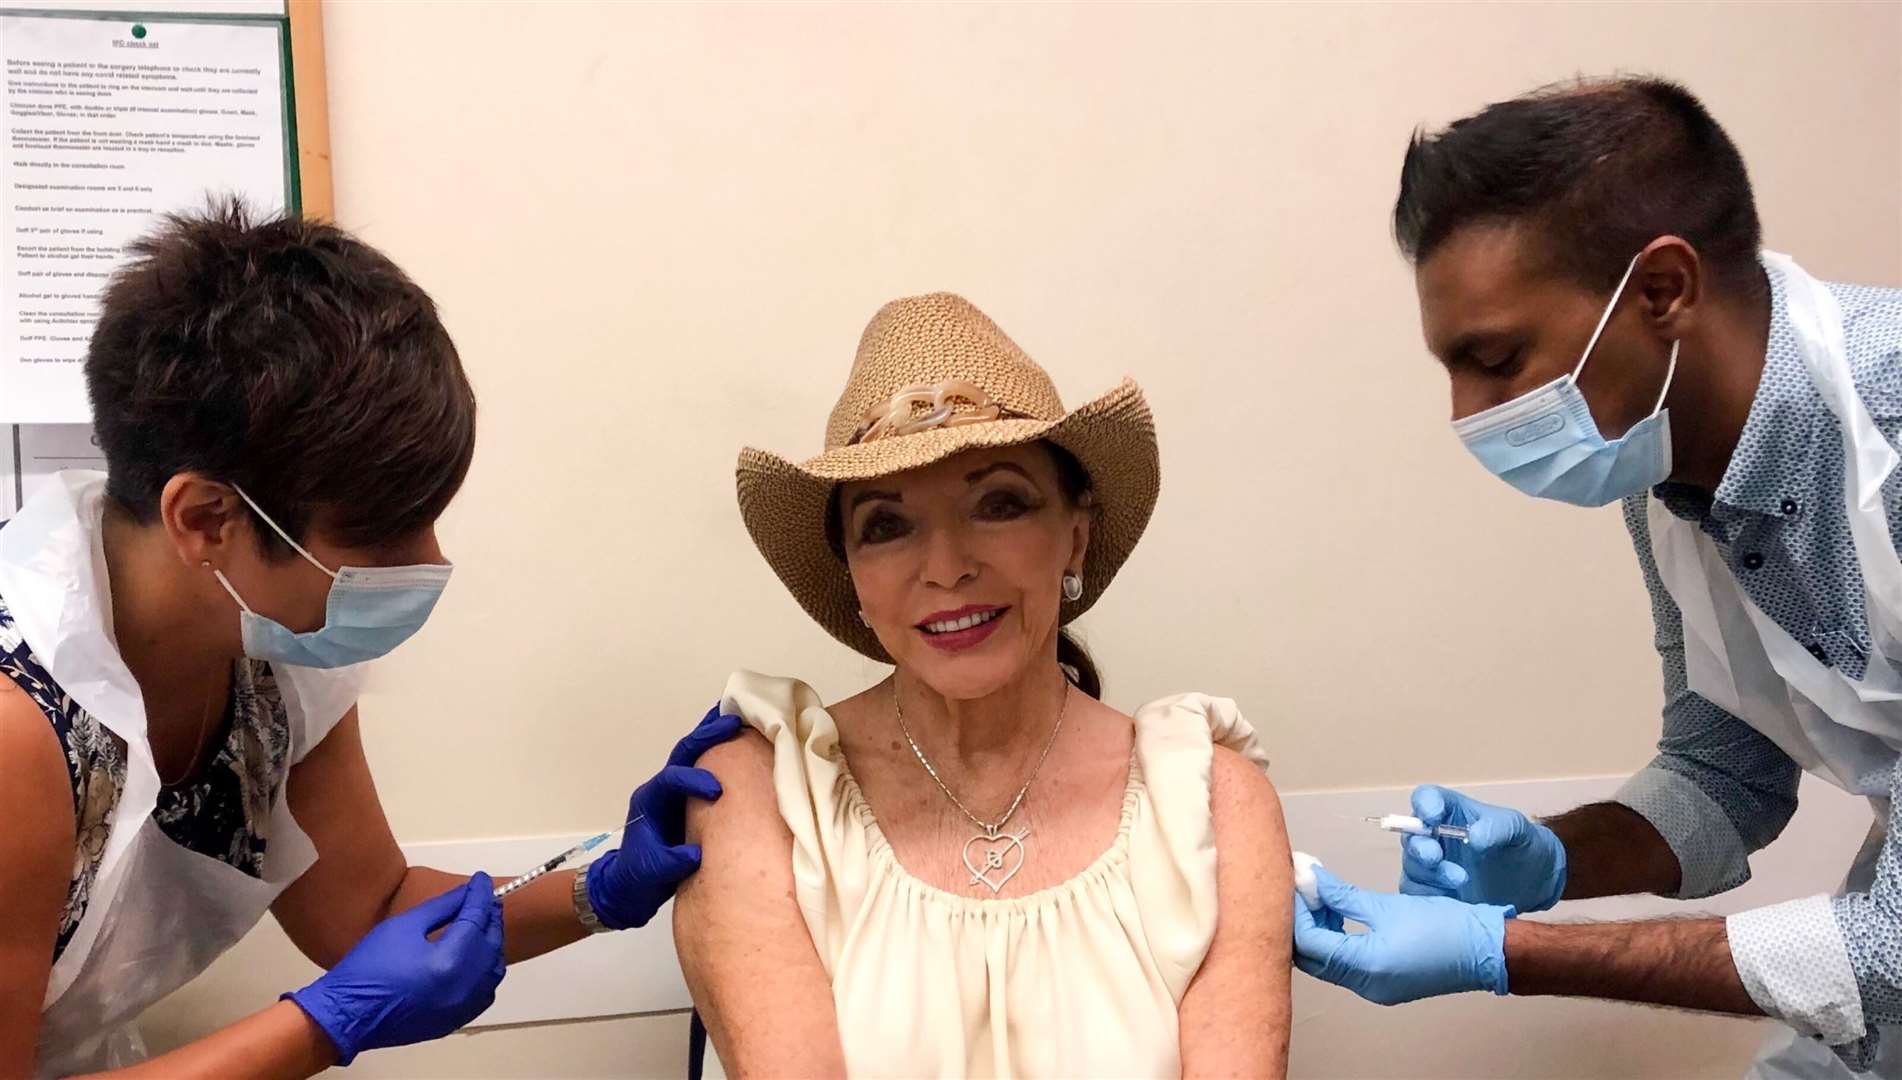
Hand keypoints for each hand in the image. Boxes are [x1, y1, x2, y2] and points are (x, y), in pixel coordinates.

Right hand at [285, 873, 505, 1065]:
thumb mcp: (403, 926)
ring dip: (491, 945)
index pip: (476, 918)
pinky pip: (484, 992)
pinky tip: (474, 958)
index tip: (482, 879)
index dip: (480, 895)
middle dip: (490, 918)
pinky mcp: (455, 1021)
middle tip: (483, 900)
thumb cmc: (368, 968)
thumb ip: (442, 907)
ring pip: (493, 970)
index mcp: (449, 961)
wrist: (346, 1015)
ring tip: (480, 926)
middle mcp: (464, 987)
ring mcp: (462, 1008)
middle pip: (491, 943)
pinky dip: (485, 972)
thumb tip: (467, 892)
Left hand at [586, 705, 744, 929]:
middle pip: (683, 753)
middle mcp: (661, 789)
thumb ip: (670, 862)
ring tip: (740, 714)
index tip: (717, 791)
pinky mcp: (690, 798)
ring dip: (715, 734)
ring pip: (695, 754)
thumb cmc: (638, 877)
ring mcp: (676, 791)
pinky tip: (742, 739)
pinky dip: (721, 750)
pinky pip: (707, 767)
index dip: (693, 780)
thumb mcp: (650, 873)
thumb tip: (696, 853)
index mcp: (649, 801)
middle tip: (734, 721)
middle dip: (707, 736)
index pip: (671, 780)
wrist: (632, 886)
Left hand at [1293, 867, 1512, 1004]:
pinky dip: (1336, 941)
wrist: (1485, 950)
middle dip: (1302, 922)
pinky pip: (1346, 965)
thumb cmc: (1444, 927)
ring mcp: (1374, 989)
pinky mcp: (1383, 985)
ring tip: (1320, 896)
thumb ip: (1343, 897)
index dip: (1296, 911)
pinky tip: (1338, 914)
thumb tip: (1313, 882)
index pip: (1308, 943)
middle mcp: (1365, 986)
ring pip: (1327, 962)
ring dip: (1318, 931)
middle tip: (1300, 889)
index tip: (1292, 882)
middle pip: (1312, 958)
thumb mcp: (1387, 906)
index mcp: (1365, 967)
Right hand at [1400, 785, 1566, 912]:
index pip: (1425, 798)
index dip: (1423, 805)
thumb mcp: (1517, 828)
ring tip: (1460, 881)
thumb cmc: (1520, 843)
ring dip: (1429, 875)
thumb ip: (1497, 827)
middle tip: (1436, 857)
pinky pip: (1419, 896)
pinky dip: (1429, 899)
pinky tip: (1452, 901)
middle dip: (1419, 847)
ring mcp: (1431, 867)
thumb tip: (1474, 837)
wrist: (1533, 882)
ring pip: (1413, 868)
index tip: (1433, 817)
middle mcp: (1432, 836)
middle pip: (1411, 836)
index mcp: (1448, 810)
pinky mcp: (1434, 894)